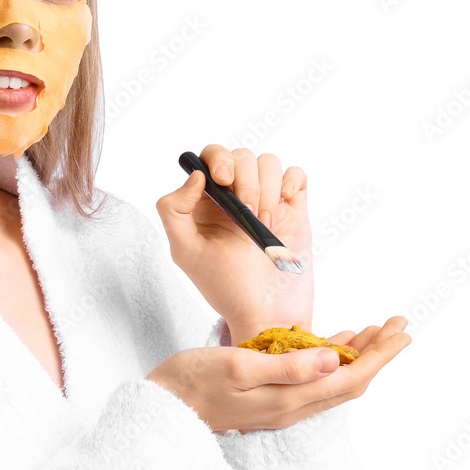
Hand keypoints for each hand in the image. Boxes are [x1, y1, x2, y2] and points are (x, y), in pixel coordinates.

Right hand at [145, 316, 411, 433]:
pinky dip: (329, 360)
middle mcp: (291, 407)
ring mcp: (280, 406)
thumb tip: (331, 359)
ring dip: (358, 356)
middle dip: (378, 353)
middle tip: (399, 325)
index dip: (380, 355)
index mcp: (289, 399)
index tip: (402, 331)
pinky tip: (332, 345)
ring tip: (376, 331)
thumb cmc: (191, 382)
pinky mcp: (268, 400)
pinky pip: (312, 381)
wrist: (162, 408)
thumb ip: (285, 367)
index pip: (349, 377)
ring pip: (333, 381)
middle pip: (349, 381)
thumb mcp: (236, 367)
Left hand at [156, 144, 312, 337]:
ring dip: (267, 189)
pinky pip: (296, 175)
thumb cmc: (225, 288)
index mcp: (205, 204)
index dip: (217, 160)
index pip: (209, 158)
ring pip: (268, 162)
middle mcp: (234, 198)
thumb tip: (195, 176)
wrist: (267, 313)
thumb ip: (174, 210)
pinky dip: (291, 182)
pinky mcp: (293, 210)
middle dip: (245, 179)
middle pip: (240, 156)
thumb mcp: (185, 252)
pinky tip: (283, 210)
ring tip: (263, 223)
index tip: (223, 180)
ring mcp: (265, 202)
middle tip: (246, 212)